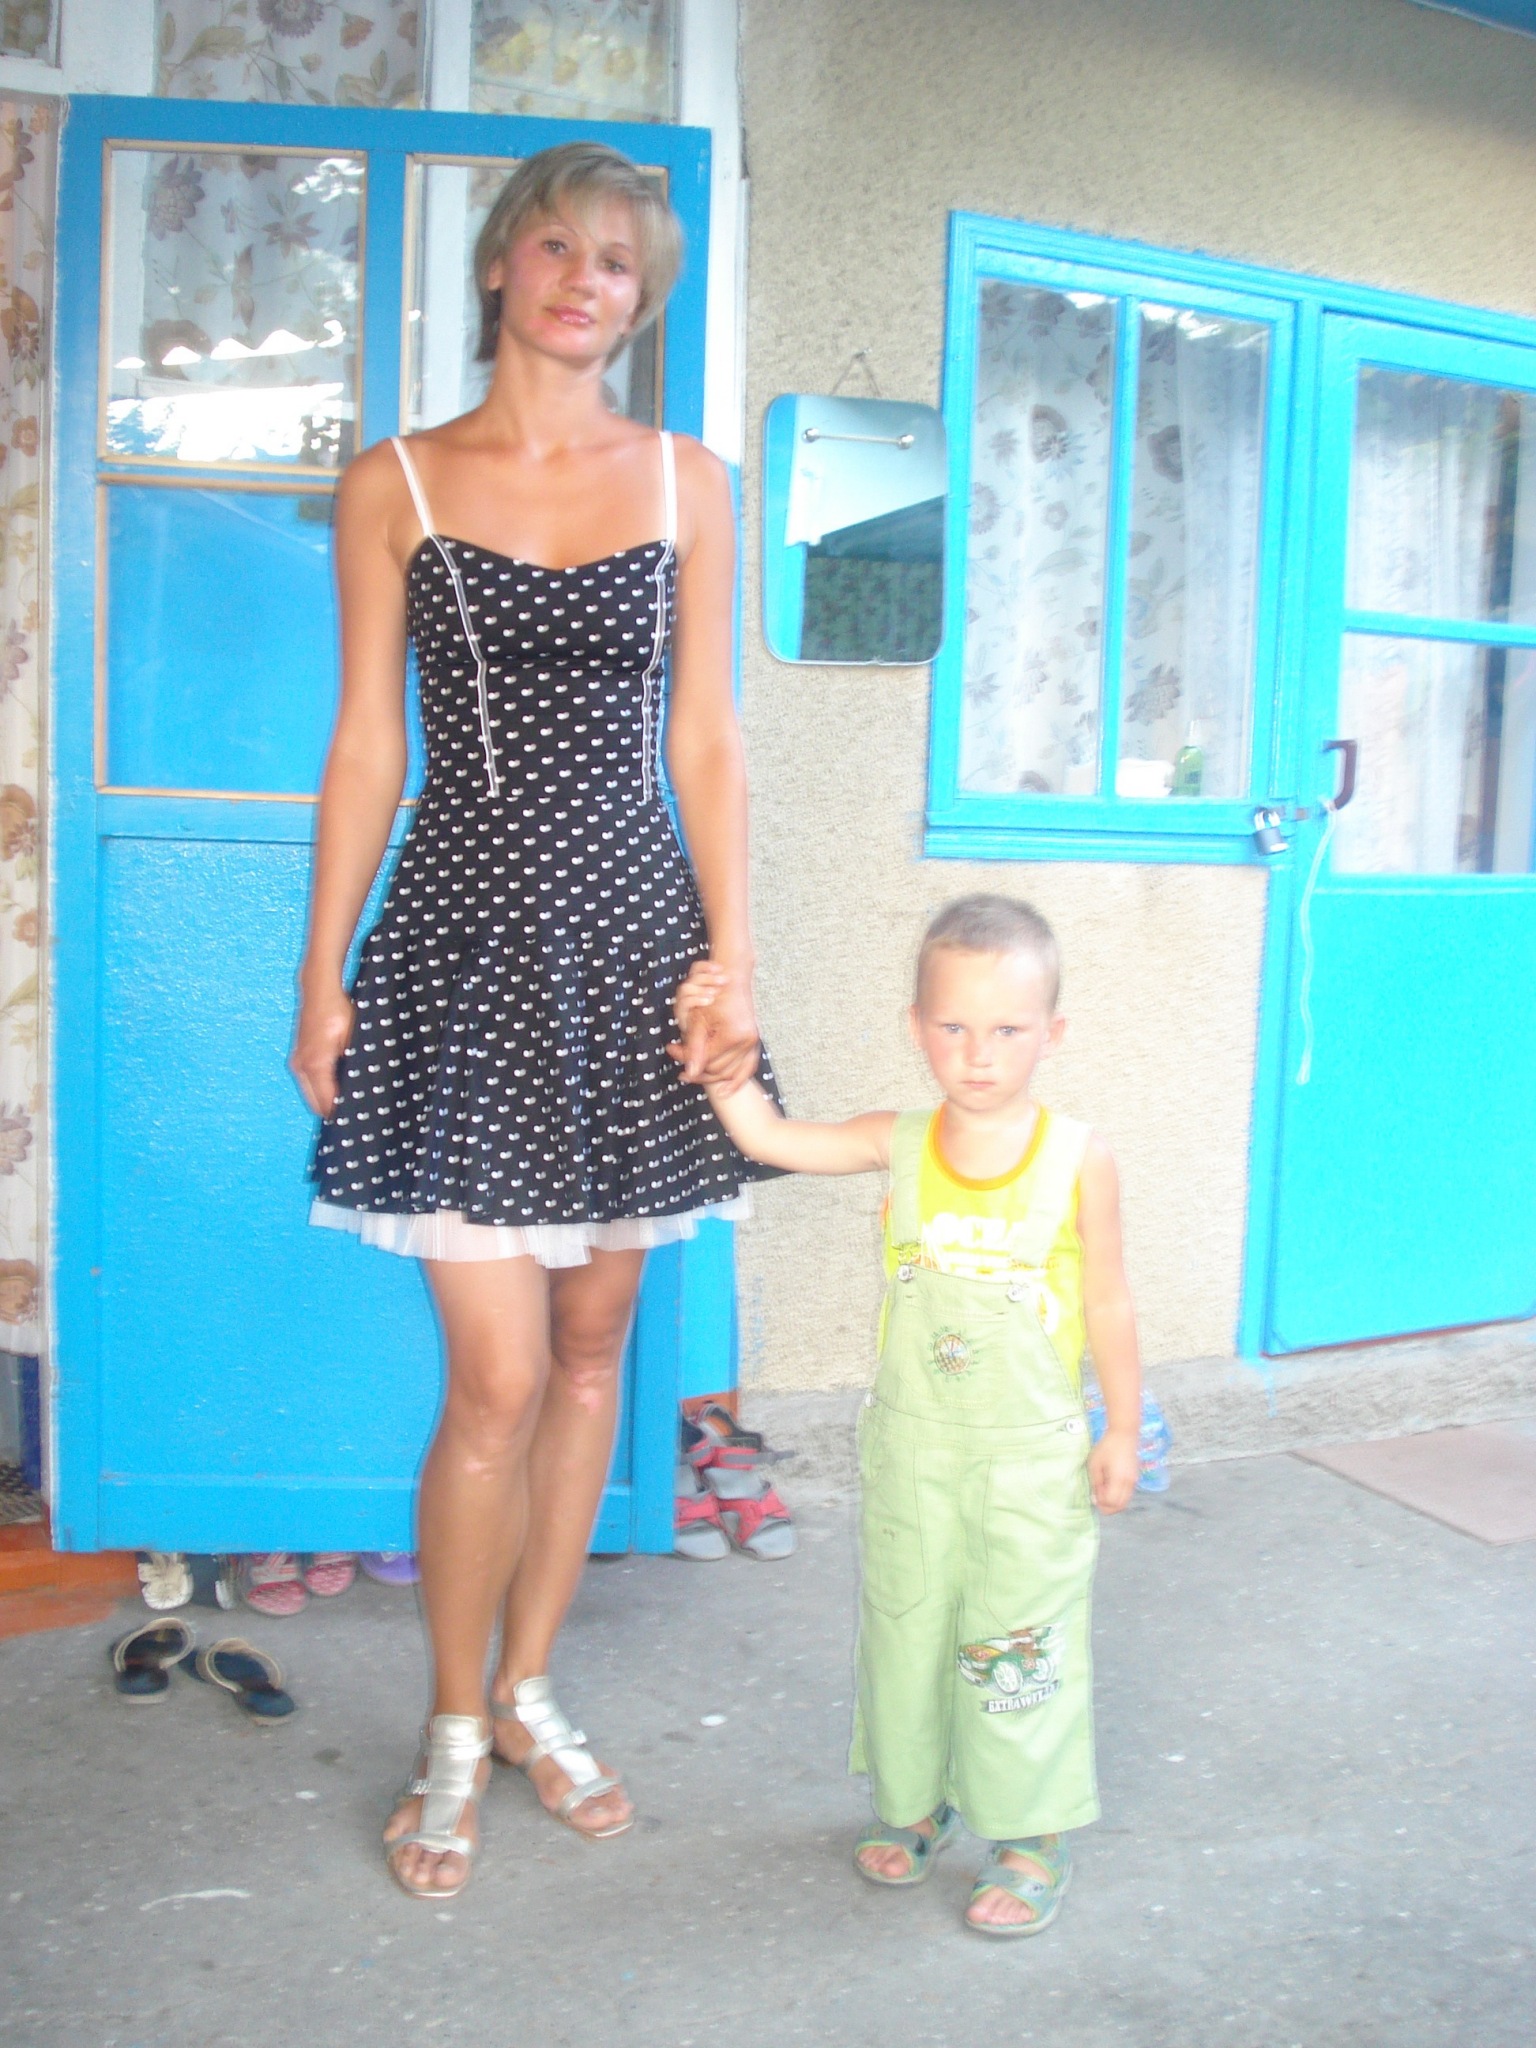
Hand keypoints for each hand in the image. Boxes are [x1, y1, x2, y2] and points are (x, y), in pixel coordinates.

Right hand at [290, 977, 354, 1117]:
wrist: (318, 989)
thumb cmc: (338, 1010)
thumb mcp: (354, 1037)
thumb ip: (356, 1064)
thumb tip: (363, 1088)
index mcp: (316, 1064)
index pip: (327, 1103)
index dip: (343, 1114)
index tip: (358, 1119)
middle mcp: (301, 1067)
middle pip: (316, 1105)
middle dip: (334, 1110)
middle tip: (356, 1114)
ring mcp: (297, 1063)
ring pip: (311, 1095)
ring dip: (326, 1100)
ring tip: (348, 1101)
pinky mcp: (297, 1058)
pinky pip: (308, 1084)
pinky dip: (321, 1089)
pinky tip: (338, 1085)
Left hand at [667, 959, 759, 1088]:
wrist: (734, 978)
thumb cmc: (714, 993)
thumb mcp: (698, 1019)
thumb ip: (694, 1047)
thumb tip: (689, 1073)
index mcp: (733, 1035)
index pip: (706, 1061)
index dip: (686, 1059)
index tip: (671, 1049)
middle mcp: (747, 1042)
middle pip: (718, 1070)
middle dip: (697, 1068)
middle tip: (678, 1054)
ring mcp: (753, 1043)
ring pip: (730, 1073)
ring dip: (712, 1075)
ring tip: (693, 1070)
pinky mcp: (754, 1043)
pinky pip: (747, 1069)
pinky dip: (736, 1080)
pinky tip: (724, 1091)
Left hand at [1088, 1429, 1138, 1514]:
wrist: (1124, 1434)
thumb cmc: (1107, 1447)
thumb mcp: (1095, 1464)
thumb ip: (1095, 1483)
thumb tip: (1095, 1499)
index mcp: (1119, 1479)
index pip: (1111, 1502)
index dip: (1101, 1503)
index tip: (1094, 1495)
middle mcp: (1129, 1483)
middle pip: (1120, 1506)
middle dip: (1108, 1507)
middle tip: (1097, 1498)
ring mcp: (1134, 1481)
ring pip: (1125, 1502)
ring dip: (1113, 1502)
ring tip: (1103, 1491)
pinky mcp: (1135, 1478)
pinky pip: (1127, 1495)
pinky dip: (1119, 1497)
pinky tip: (1110, 1487)